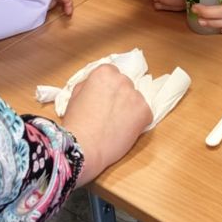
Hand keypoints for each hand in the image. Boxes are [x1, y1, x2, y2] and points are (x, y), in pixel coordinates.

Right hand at [64, 64, 151, 183]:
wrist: (83, 148)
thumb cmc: (76, 124)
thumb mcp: (75, 96)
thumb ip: (88, 86)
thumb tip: (96, 87)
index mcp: (105, 73)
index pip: (112, 74)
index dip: (108, 89)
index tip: (104, 99)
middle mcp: (122, 80)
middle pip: (125, 86)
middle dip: (120, 98)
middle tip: (109, 114)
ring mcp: (135, 95)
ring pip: (136, 100)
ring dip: (129, 110)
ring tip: (116, 125)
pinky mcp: (145, 112)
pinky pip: (145, 114)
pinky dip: (138, 122)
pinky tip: (125, 131)